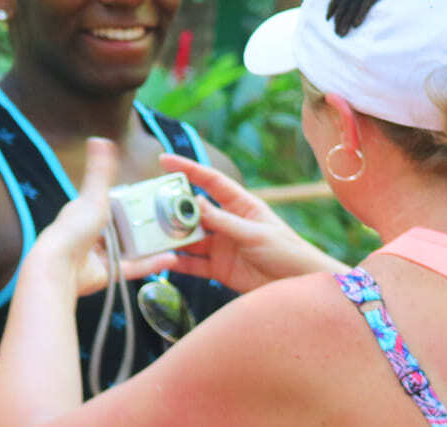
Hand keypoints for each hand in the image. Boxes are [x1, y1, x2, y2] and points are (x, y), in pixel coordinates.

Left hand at [21, 139, 175, 297]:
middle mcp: (94, 233)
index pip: (114, 204)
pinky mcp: (107, 274)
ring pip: (131, 249)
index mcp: (88, 212)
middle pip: (125, 227)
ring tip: (175, 239)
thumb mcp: (92, 195)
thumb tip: (99, 138)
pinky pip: (133, 268)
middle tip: (171, 219)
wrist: (60, 265)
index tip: (155, 198)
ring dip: (152, 246)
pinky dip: (151, 264)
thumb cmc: (73, 228)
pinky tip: (171, 259)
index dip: (132, 201)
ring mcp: (100, 255)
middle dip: (145, 226)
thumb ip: (100, 170)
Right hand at [157, 153, 346, 291]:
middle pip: (193, 211)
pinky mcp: (219, 269)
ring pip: (189, 239)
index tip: (163, 160)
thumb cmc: (287, 252)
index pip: (210, 182)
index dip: (187, 169)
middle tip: (148, 207)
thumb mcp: (256, 234)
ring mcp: (221, 246)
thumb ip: (225, 221)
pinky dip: (178, 263)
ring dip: (172, 238)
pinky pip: (193, 264)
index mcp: (241, 205)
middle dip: (171, 209)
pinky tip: (164, 262)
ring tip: (150, 237)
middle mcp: (227, 223)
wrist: (299, 286)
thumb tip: (195, 202)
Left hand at [326, 0, 409, 34]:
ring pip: (353, 5)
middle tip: (335, 32)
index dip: (332, 6)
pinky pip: (368, 2)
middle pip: (343, 2)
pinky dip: (361, 13)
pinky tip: (356, 24)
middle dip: (338, 18)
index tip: (328, 18)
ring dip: (346, 20)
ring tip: (342, 33)